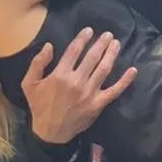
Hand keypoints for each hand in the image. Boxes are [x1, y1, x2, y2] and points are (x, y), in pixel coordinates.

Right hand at [21, 28, 137, 144]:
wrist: (51, 131)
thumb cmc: (39, 106)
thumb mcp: (29, 84)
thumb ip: (37, 63)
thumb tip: (49, 46)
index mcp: (60, 75)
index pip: (74, 51)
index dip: (83, 38)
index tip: (89, 30)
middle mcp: (77, 81)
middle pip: (92, 57)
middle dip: (101, 43)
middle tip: (108, 34)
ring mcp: (90, 93)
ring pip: (104, 69)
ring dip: (111, 54)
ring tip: (116, 44)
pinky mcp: (98, 104)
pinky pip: (115, 91)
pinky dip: (125, 81)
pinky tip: (133, 70)